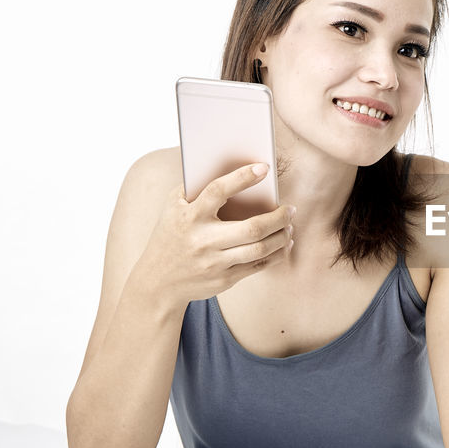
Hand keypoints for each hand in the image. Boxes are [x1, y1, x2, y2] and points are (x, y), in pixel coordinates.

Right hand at [133, 163, 295, 307]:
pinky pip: (258, 265)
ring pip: (260, 249)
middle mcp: (203, 240)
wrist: (157, 281)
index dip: (242, 177)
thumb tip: (231, 166)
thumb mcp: (173, 208)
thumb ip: (195, 187)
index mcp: (189, 217)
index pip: (218, 191)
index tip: (264, 167)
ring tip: (290, 225)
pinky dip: (277, 253)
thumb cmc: (171, 234)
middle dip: (279, 217)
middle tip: (291, 209)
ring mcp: (214, 262)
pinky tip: (285, 243)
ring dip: (283, 236)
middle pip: (252, 228)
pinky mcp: (224, 279)